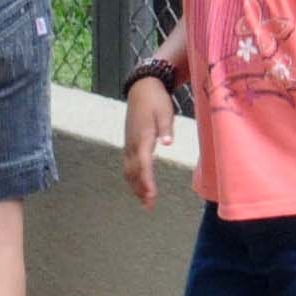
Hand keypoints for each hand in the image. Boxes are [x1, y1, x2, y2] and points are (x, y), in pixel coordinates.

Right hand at [120, 78, 174, 207]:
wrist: (142, 88)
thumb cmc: (157, 101)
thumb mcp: (165, 112)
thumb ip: (166, 128)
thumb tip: (168, 142)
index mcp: (142, 137)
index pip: (143, 165)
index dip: (147, 182)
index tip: (152, 196)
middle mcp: (132, 144)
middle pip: (134, 172)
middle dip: (141, 190)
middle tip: (149, 206)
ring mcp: (128, 144)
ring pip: (128, 170)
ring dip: (135, 186)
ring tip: (144, 201)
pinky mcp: (129, 142)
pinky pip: (128, 164)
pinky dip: (132, 177)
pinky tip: (138, 185)